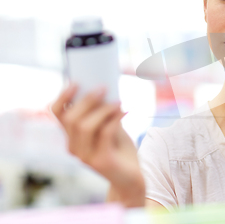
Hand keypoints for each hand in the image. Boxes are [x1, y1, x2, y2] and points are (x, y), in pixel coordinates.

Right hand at [51, 83, 144, 206]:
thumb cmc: (119, 149)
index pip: (57, 114)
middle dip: (87, 100)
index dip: (63, 97)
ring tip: (118, 101)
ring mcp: (85, 156)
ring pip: (85, 126)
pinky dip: (114, 118)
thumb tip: (103, 88)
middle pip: (71, 119)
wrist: (131, 177)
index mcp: (72, 136)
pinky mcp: (100, 161)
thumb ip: (103, 112)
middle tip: (104, 87)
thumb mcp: (110, 126)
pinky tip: (125, 110)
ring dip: (102, 109)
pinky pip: (104, 134)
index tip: (76, 82)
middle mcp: (74, 147)